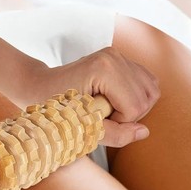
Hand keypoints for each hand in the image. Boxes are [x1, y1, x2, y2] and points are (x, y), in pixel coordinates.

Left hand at [25, 47, 160, 147]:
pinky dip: (135, 97)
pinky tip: (114, 101)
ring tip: (108, 109)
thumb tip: (144, 132)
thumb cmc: (54, 109)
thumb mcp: (82, 128)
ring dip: (134, 106)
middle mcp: (115, 57)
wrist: (40, 86)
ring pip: (151, 89)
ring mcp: (118, 55)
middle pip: (146, 98)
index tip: (95, 120)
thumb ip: (115, 134)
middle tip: (101, 116)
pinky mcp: (120, 59)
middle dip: (128, 115)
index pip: (135, 107)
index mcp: (105, 69)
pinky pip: (146, 82)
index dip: (120, 123)